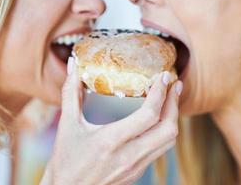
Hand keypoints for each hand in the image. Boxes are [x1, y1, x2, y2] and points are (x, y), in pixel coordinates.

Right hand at [40, 57, 182, 184]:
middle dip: (175, 104)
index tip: (163, 77)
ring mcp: (136, 167)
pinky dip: (164, 131)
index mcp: (111, 141)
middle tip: (174, 85)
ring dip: (172, 118)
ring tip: (169, 100)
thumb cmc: (65, 161)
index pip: (148, 115)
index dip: (160, 93)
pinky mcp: (137, 173)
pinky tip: (157, 121)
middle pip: (168, 129)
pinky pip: (160, 150)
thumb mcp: (67, 126)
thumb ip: (71, 94)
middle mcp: (128, 156)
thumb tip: (73, 67)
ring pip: (168, 141)